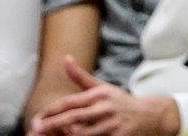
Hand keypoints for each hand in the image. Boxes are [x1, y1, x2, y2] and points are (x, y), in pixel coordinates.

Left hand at [29, 58, 180, 135]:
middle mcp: (105, 107)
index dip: (52, 110)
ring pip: (83, 133)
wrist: (151, 115)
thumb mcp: (103, 87)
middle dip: (53, 124)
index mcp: (99, 94)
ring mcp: (112, 124)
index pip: (70, 102)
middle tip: (36, 130)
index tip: (38, 118)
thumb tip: (65, 58)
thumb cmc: (122, 102)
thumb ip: (81, 76)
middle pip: (73, 117)